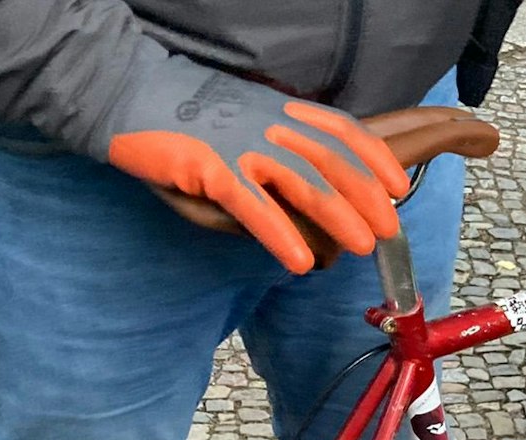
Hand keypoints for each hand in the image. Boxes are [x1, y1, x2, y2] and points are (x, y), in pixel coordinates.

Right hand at [107, 69, 409, 274]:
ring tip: (362, 245)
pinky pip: (253, 205)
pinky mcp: (210, 167)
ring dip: (337, 214)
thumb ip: (273, 146)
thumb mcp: (241, 120)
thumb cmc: (182, 115)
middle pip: (330, 158)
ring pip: (301, 179)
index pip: (340, 130)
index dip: (373, 158)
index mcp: (278, 111)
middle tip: (388, 229)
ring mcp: (240, 144)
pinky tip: (300, 260)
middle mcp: (268, 124)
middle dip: (365, 194)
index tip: (398, 185)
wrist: (127, 93)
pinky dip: (280, 233)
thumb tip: (302, 190)